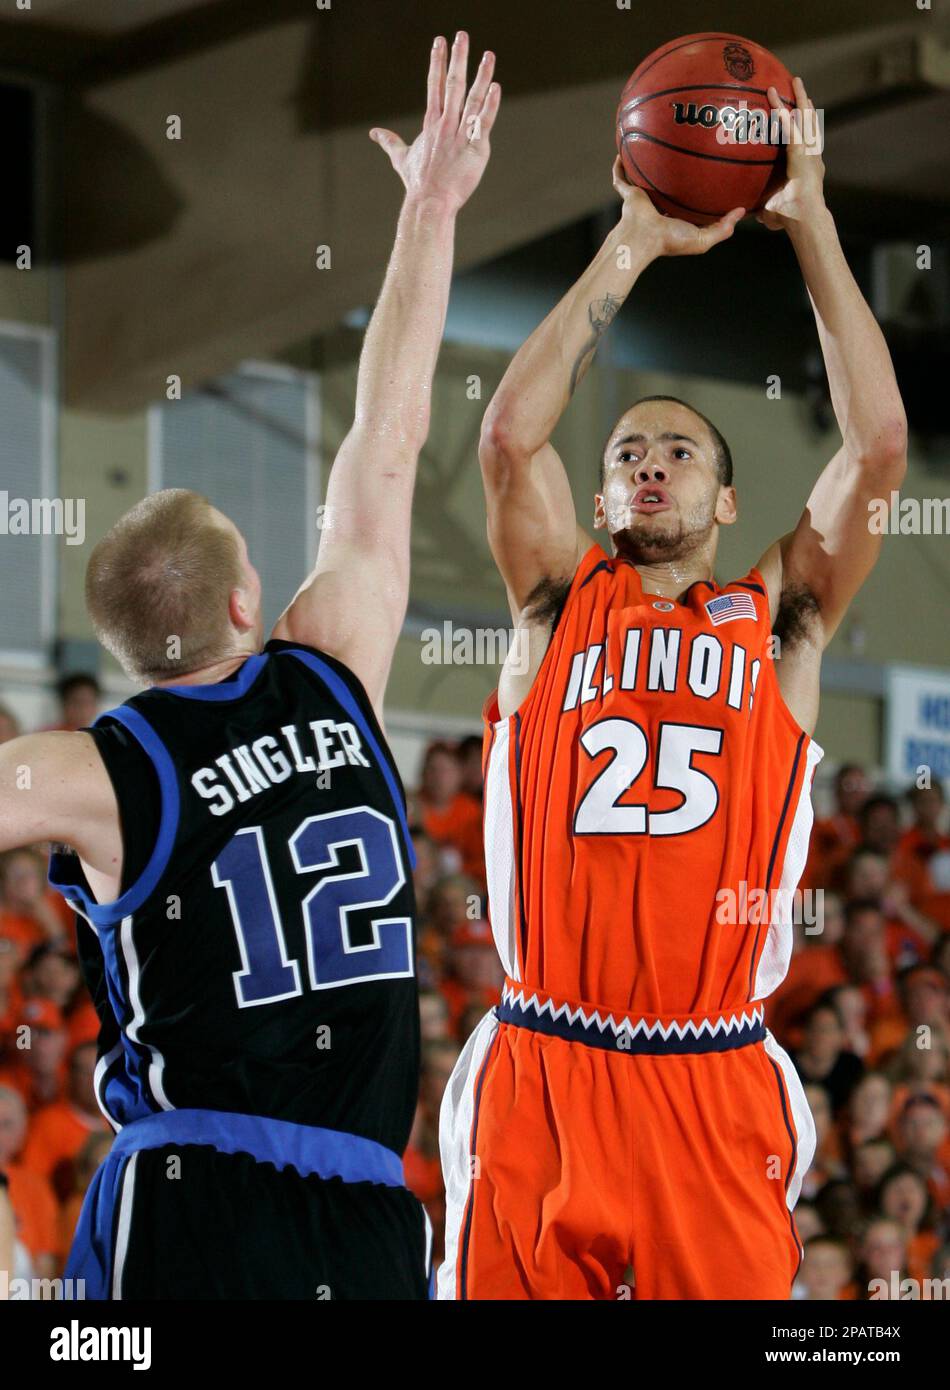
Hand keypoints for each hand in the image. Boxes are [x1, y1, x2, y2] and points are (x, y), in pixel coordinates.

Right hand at [370, 32, 499, 212]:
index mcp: (431, 123)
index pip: (435, 86)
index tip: (439, 42)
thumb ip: (390, 142)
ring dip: (480, 75)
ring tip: (488, 54)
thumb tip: (374, 133)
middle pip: (453, 85)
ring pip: (472, 99)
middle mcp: (445, 124)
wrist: (429, 203)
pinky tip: (495, 87)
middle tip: (462, 35)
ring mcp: (459, 135)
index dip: (437, 62)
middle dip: (457, 59)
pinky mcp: (475, 148)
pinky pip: (483, 122)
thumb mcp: (401, 158)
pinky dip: (489, 105)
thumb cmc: (417, 183)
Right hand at [612, 157, 742, 256]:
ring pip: (644, 178)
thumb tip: (742, 212)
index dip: (694, 192)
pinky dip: (619, 168)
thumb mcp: (703, 239)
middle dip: (671, 175)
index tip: (706, 177)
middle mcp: (658, 206)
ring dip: (645, 166)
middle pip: (666, 187)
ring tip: (652, 147)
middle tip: (683, 155)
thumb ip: (723, 228)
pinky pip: (621, 178)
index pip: (685, 202)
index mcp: (674, 216)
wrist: (644, 237)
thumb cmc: (671, 240)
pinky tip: (621, 153)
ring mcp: (642, 199)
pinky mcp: (629, 194)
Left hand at [757, 76, 825, 230]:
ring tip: (795, 81)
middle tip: (800, 87)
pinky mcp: (801, 154)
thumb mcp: (775, 210)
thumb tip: (755, 216)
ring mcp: (809, 152)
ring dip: (798, 99)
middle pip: (809, 123)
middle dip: (805, 103)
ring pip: (804, 120)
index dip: (804, 124)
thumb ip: (766, 209)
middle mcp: (812, 155)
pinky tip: (777, 102)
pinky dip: (784, 115)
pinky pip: (791, 130)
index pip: (805, 140)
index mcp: (808, 165)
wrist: (804, 219)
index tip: (801, 110)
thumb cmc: (792, 218)